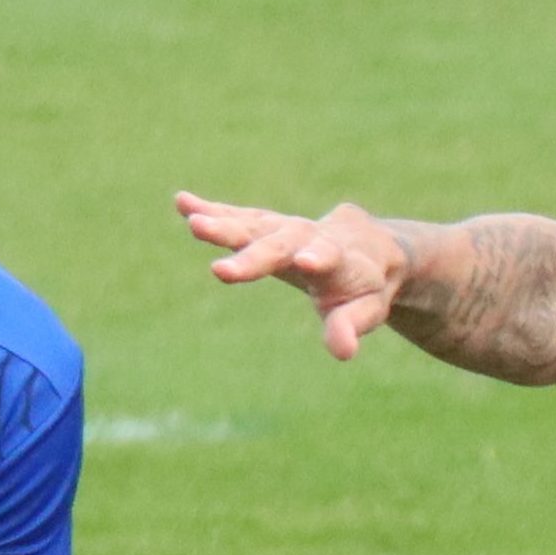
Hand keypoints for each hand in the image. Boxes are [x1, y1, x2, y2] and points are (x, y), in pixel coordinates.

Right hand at [173, 193, 411, 362]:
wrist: (373, 244)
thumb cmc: (369, 286)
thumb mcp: (369, 309)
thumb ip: (352, 326)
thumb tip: (344, 352)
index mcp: (342, 259)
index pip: (328, 257)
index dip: (318, 259)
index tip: (305, 262)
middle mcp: (312, 236)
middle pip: (282, 243)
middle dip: (253, 256)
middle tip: (222, 270)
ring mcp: (288, 228)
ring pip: (256, 227)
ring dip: (225, 226)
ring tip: (193, 223)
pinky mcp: (270, 225)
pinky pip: (241, 218)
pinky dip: (214, 210)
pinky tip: (182, 202)